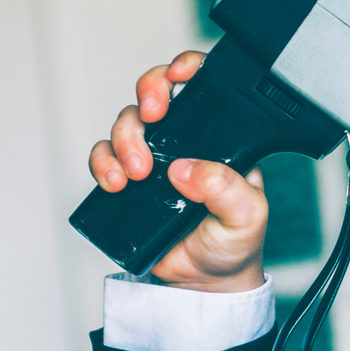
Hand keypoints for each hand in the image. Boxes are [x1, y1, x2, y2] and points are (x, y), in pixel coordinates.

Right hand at [88, 52, 268, 291]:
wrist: (204, 283)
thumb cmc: (234, 242)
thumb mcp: (246, 215)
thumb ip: (226, 188)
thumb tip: (188, 169)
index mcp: (219, 138)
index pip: (203, 86)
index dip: (187, 67)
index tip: (179, 73)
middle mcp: (184, 141)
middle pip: (156, 93)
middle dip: (149, 93)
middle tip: (152, 115)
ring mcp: (154, 159)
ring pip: (127, 124)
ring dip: (124, 139)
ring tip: (136, 173)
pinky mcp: (128, 181)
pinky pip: (104, 157)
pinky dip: (102, 163)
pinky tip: (115, 183)